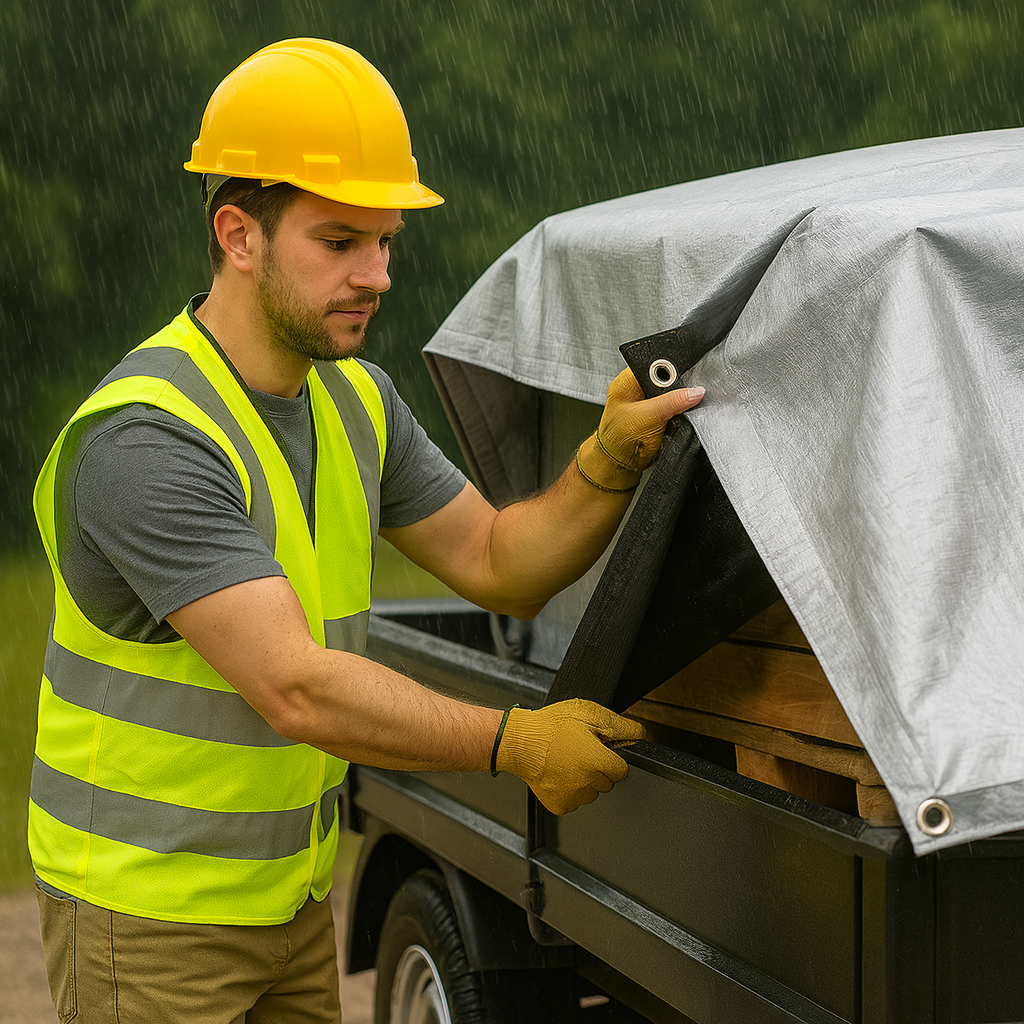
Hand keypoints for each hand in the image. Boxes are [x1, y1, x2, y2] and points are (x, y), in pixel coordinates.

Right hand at [495, 698, 645, 812]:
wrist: (519, 742)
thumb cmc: (550, 726)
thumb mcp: (589, 713)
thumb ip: (620, 726)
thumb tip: (641, 734)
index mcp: (598, 762)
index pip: (622, 769)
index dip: (611, 757)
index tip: (599, 749)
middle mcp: (588, 783)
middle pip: (608, 782)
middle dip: (598, 768)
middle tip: (580, 751)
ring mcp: (574, 797)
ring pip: (592, 793)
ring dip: (585, 780)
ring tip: (567, 761)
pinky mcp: (560, 806)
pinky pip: (575, 801)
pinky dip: (569, 790)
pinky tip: (559, 773)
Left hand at [595, 368, 704, 473]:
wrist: (621, 464)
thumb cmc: (620, 440)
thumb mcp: (649, 417)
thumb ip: (673, 401)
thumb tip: (695, 391)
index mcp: (629, 380)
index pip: (655, 362)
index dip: (672, 368)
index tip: (686, 376)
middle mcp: (637, 388)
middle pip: (667, 377)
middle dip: (678, 386)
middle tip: (684, 395)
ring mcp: (647, 401)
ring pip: (671, 392)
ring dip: (679, 400)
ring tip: (679, 408)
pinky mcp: (656, 414)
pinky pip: (673, 406)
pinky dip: (678, 411)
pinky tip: (678, 416)